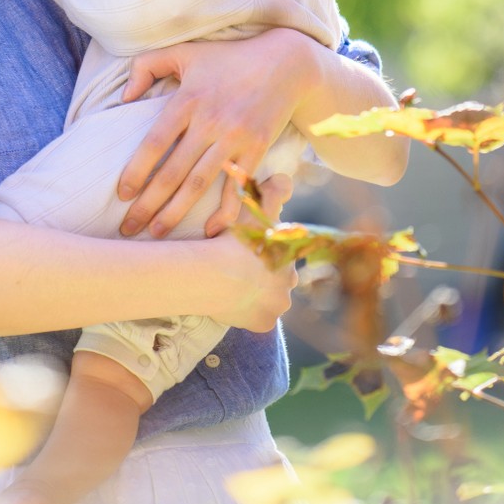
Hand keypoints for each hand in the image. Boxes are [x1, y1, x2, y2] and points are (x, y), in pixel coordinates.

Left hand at [117, 31, 312, 236]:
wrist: (286, 63)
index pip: (155, 143)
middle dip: (148, 204)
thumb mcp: (184, 51)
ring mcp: (235, 139)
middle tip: (129, 228)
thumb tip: (124, 97)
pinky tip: (209, 230)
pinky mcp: (257, 150)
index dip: (136, 171)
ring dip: (176, 213)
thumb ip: (146, 66)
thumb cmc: (228, 58)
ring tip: (157, 233)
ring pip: (199, 184)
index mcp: (188, 100)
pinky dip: (224, 212)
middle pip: (173, 172)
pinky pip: (236, 187)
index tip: (122, 194)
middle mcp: (210, 122)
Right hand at [203, 173, 295, 331]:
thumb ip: (272, 191)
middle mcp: (290, 286)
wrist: (213, 275)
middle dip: (262, 278)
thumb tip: (285, 180)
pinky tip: (230, 304)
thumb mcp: (254, 209)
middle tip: (236, 271)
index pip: (280, 258)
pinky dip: (246, 313)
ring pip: (268, 301)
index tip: (245, 253)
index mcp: (289, 259)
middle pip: (277, 282)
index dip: (263, 254)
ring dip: (254, 296)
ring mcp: (277, 307)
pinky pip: (256, 319)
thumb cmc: (234, 241)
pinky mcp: (262, 324)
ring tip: (231, 287)